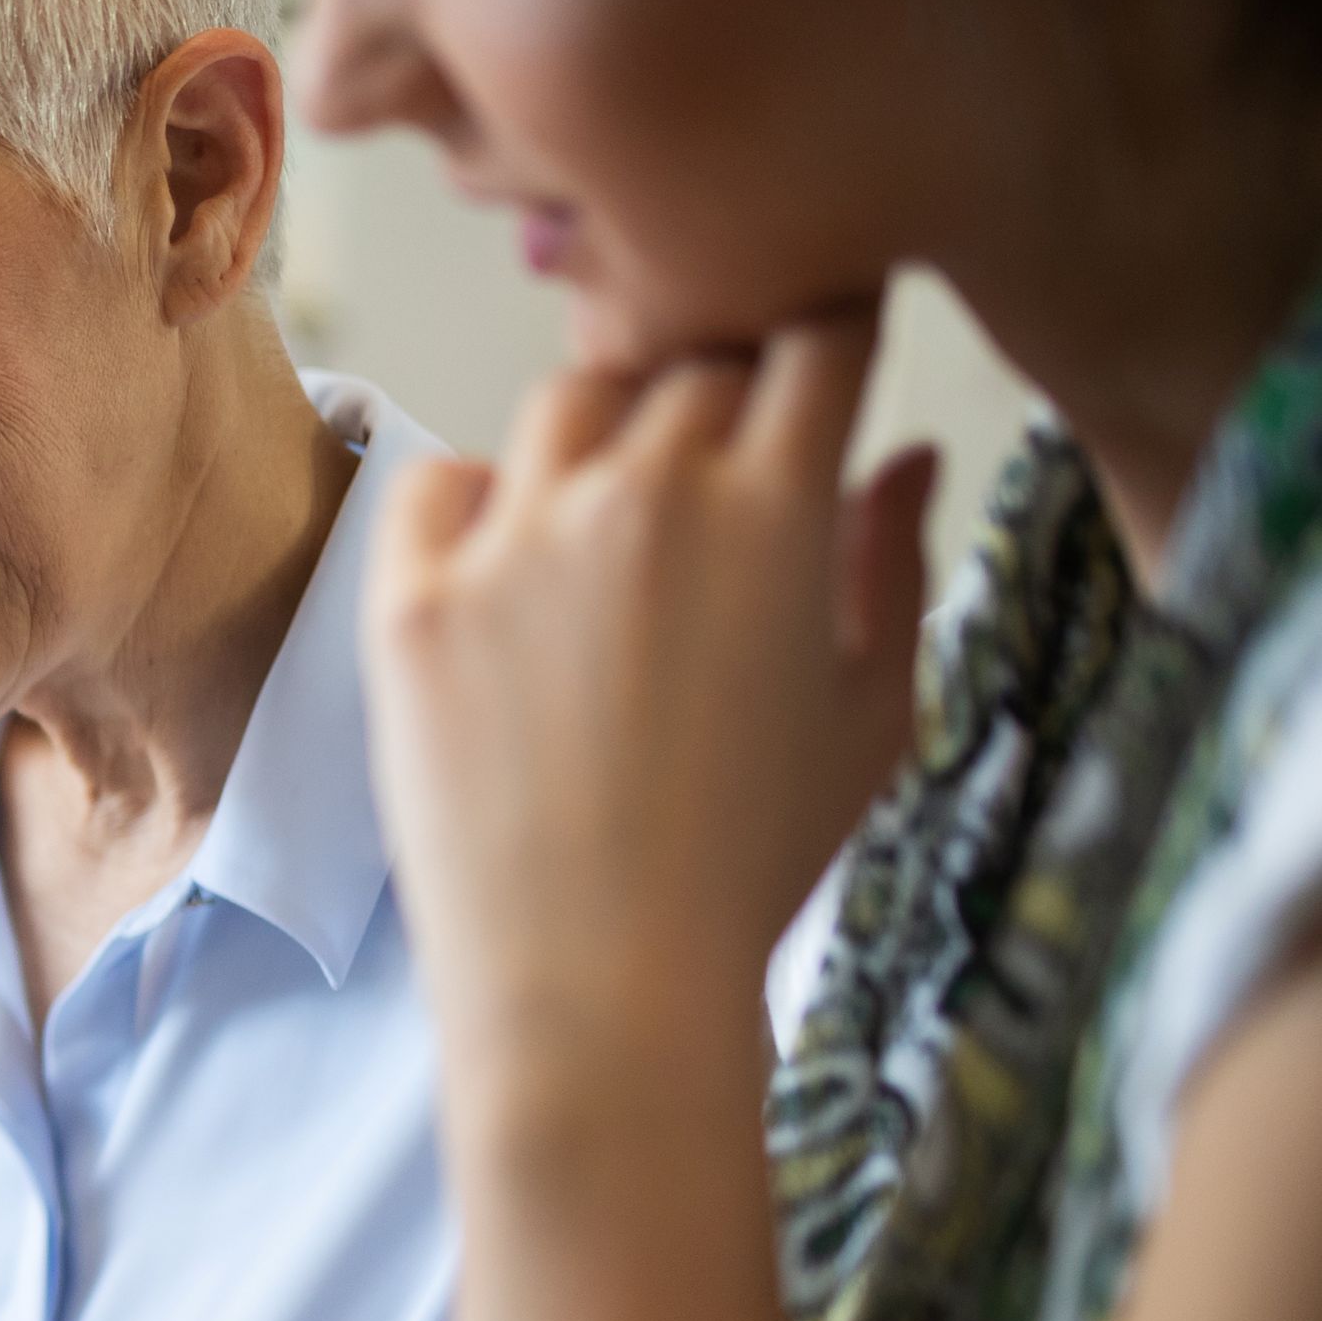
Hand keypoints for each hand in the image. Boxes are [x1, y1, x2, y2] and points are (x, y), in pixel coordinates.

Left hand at [363, 304, 935, 1103]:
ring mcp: (515, 539)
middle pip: (694, 363)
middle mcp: (643, 492)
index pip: (816, 334)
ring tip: (617, 534)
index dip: (826, 339)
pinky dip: (475, 499)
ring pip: (570, 401)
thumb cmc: (752, 864)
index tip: (819, 364)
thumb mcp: (870, 717)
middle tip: (722, 488)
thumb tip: (911, 450)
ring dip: (606, 436)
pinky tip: (507, 570)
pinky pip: (438, 479)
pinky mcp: (410, 596)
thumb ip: (893, 563)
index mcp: (776, 505)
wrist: (599, 987)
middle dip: (724, 400)